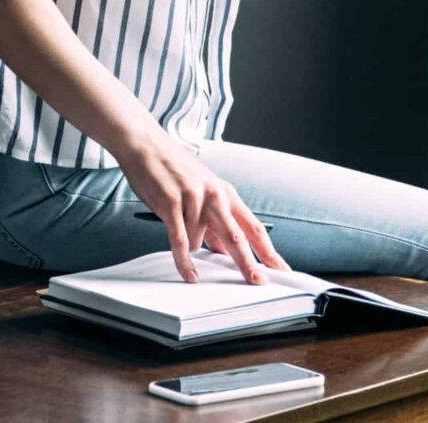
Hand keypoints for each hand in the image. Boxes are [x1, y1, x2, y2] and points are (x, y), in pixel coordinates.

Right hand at [114, 128, 288, 284]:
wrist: (147, 146)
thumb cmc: (173, 170)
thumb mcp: (202, 194)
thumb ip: (214, 223)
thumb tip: (226, 250)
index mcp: (226, 193)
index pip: (254, 227)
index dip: (268, 250)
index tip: (280, 268)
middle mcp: (215, 196)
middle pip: (238, 237)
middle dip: (250, 264)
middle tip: (260, 283)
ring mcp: (194, 199)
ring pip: (201, 241)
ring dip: (190, 246)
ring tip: (176, 222)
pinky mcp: (172, 203)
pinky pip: (181, 240)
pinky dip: (185, 261)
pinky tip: (190, 274)